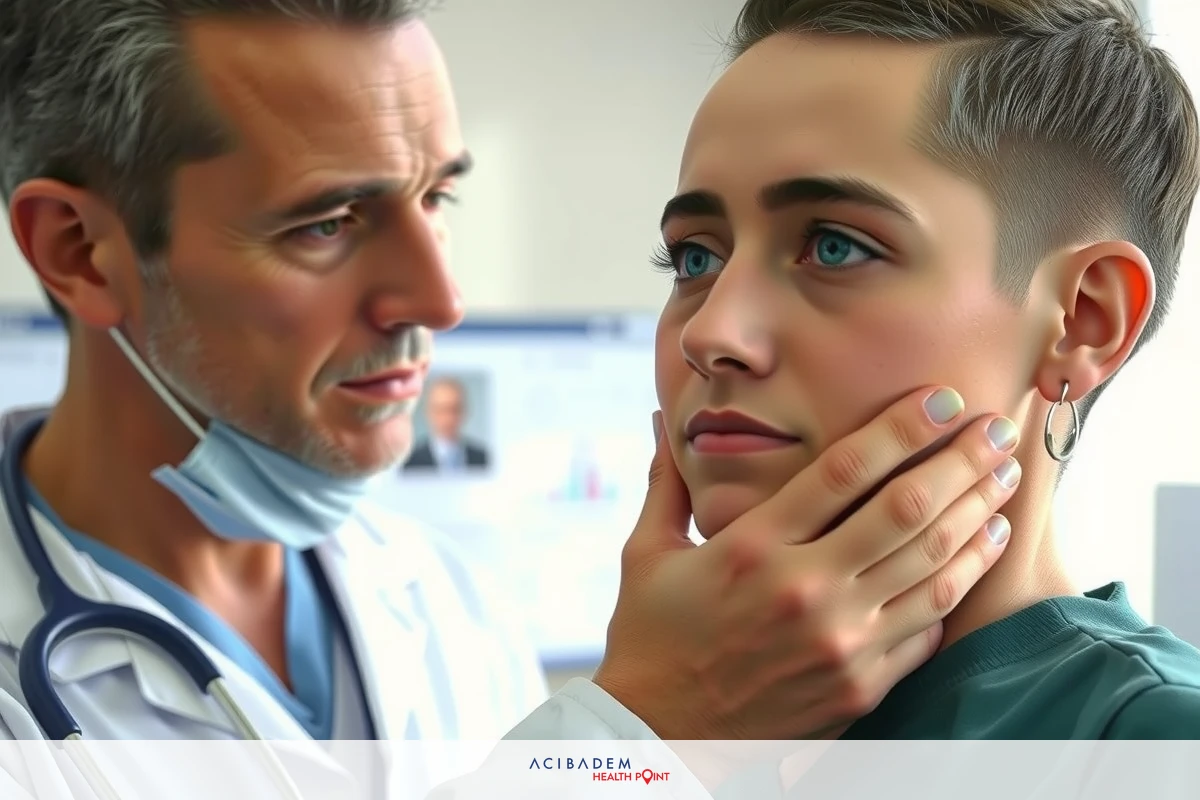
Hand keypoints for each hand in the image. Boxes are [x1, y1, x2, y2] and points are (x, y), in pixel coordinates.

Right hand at [592, 386, 1018, 739]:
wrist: (658, 735)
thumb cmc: (650, 636)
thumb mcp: (646, 552)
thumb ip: (667, 481)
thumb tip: (660, 417)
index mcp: (751, 548)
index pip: (845, 471)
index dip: (902, 427)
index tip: (941, 398)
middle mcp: (803, 591)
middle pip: (906, 512)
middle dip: (961, 462)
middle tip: (996, 429)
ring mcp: (838, 643)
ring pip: (932, 568)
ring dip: (978, 518)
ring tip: (1003, 481)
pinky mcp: (860, 685)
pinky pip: (926, 627)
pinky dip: (960, 584)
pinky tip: (980, 551)